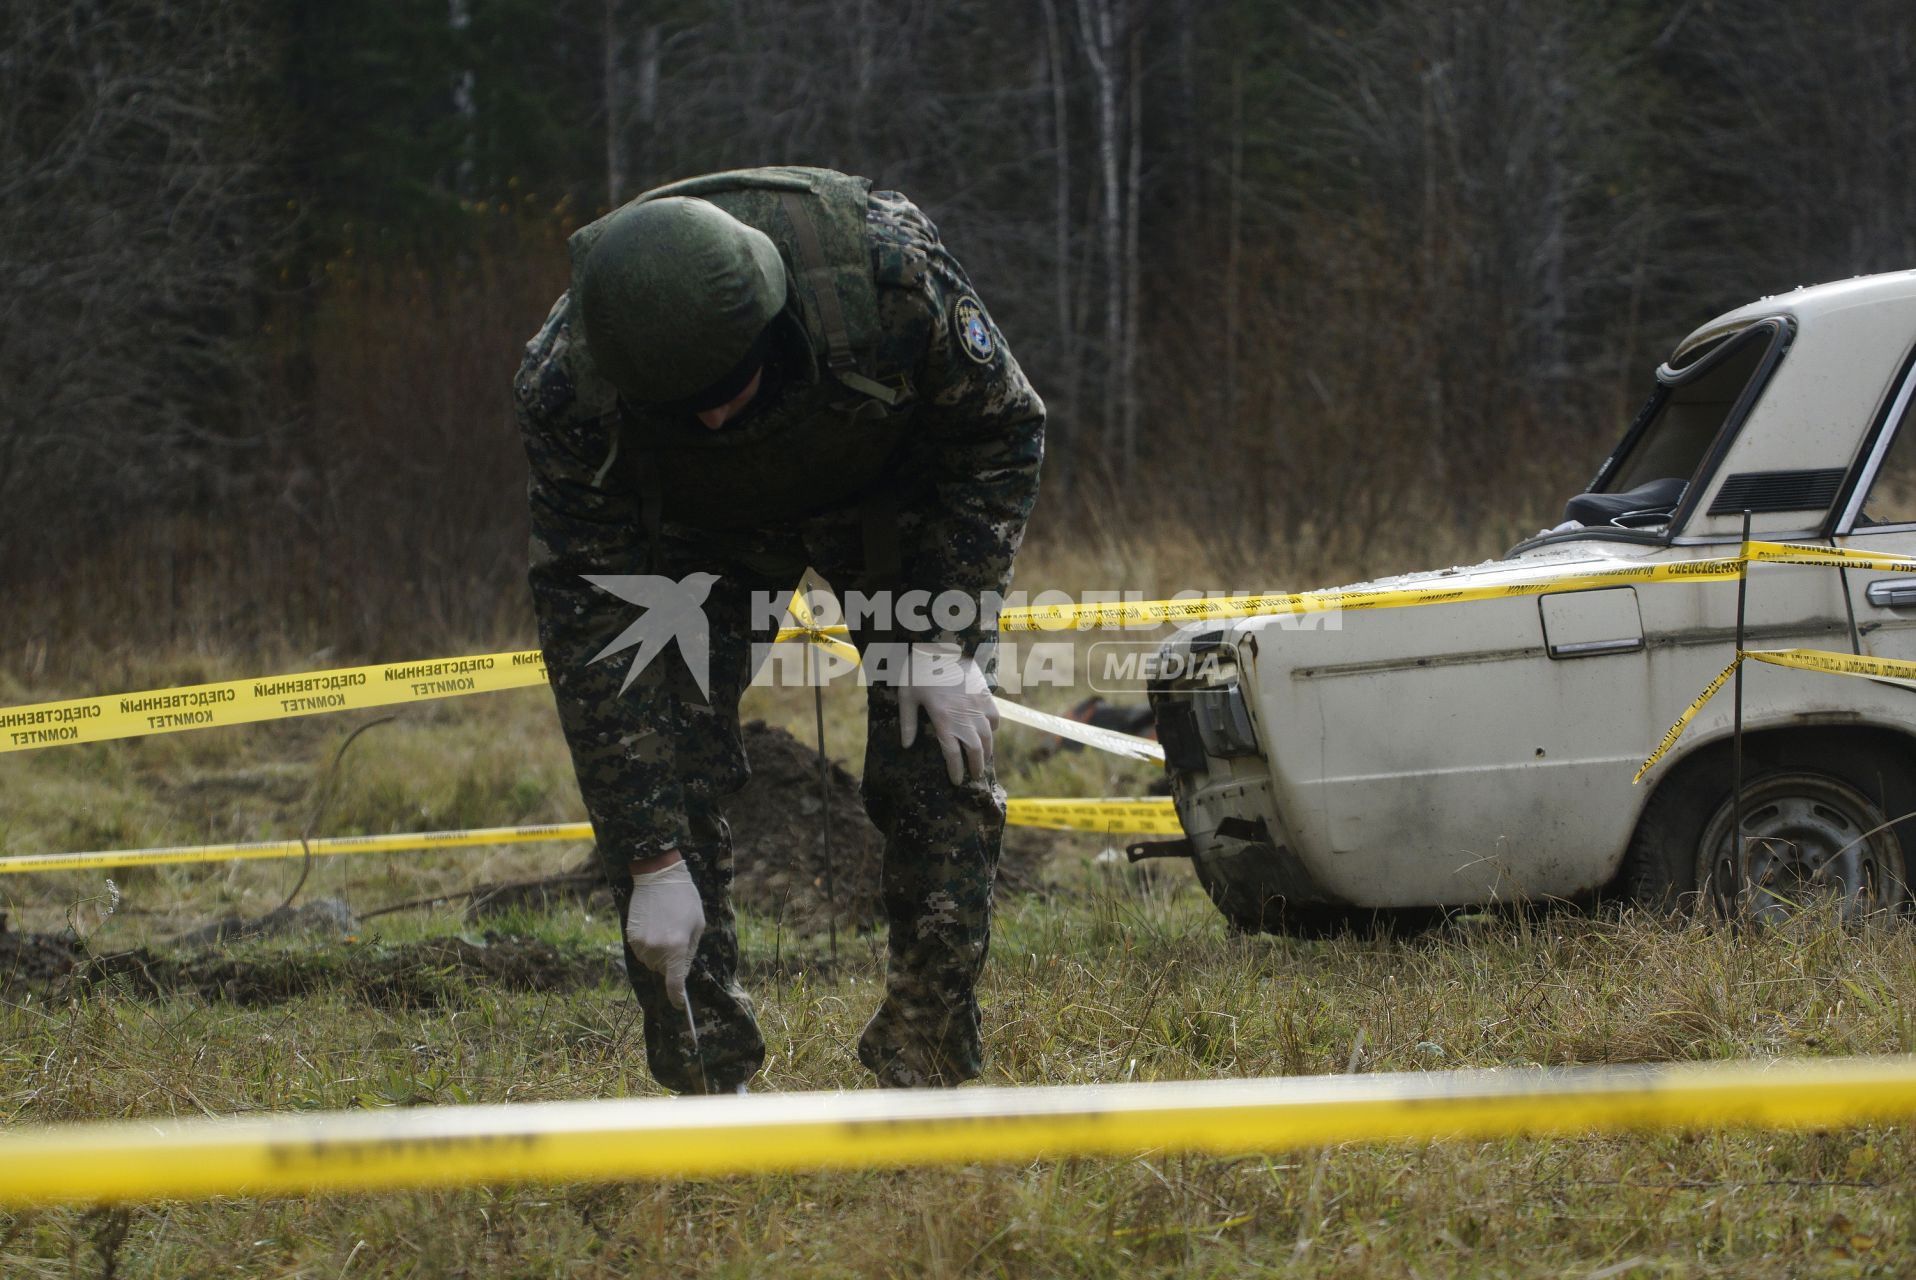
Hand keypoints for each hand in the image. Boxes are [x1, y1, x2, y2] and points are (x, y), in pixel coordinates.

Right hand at [625, 856, 704, 1007]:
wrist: (658, 877)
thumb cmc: (685, 899)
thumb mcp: (698, 925)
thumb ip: (690, 951)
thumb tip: (681, 971)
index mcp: (677, 947)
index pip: (675, 983)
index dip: (677, 997)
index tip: (680, 1005)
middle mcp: (657, 949)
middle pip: (663, 971)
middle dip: (671, 962)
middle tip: (677, 938)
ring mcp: (641, 944)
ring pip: (651, 963)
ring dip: (659, 954)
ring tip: (665, 929)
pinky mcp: (631, 937)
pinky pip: (641, 952)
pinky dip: (648, 947)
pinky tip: (653, 927)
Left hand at [898, 643, 997, 784]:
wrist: (938, 643)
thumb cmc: (917, 671)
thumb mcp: (906, 697)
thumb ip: (908, 723)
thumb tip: (906, 746)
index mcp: (943, 720)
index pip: (953, 754)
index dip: (955, 770)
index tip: (956, 782)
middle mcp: (963, 716)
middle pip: (975, 749)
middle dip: (976, 766)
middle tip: (975, 776)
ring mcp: (977, 705)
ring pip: (988, 736)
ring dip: (987, 751)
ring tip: (984, 760)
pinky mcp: (985, 694)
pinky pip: (994, 717)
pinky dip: (994, 729)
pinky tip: (990, 733)